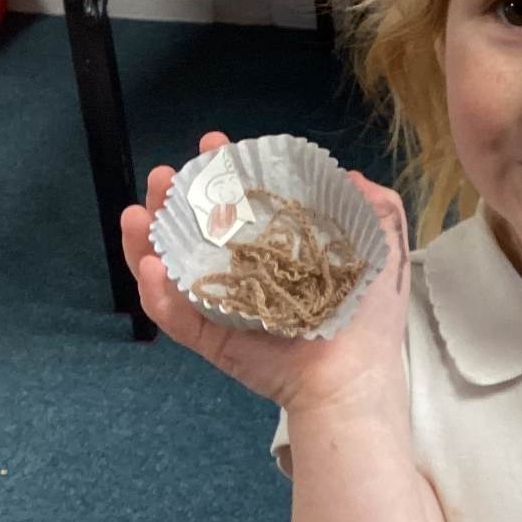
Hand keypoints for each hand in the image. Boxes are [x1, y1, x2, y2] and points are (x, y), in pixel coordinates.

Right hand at [119, 131, 412, 416]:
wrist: (357, 376)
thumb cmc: (371, 317)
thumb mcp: (383, 251)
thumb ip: (376, 208)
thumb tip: (352, 175)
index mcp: (278, 250)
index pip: (242, 205)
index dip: (225, 174)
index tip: (214, 144)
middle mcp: (245, 274)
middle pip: (196, 231)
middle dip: (174, 199)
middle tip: (164, 175)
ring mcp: (224, 308)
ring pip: (173, 270)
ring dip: (147, 239)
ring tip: (137, 213)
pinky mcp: (214, 341)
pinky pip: (178, 318)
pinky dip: (158, 295)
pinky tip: (152, 266)